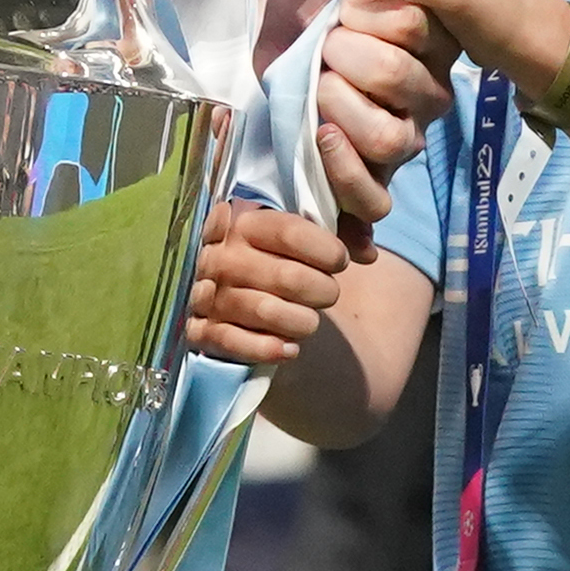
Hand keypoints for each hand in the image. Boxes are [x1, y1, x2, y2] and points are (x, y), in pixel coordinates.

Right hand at [186, 199, 350, 368]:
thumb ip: (341, 232)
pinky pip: (238, 344)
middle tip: (327, 295)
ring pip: (268, 313)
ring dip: (303, 323)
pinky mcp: (201, 330)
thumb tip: (368, 253)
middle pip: (287, 277)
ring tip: (309, 321)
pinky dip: (271, 349)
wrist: (235, 290)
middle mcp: (219, 256)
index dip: (327, 251)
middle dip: (322, 291)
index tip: (340, 261)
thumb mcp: (303, 233)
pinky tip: (289, 348)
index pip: (289, 232)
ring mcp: (206, 294)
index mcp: (241, 221)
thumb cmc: (277, 257)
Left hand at [255, 0, 453, 256]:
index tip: (344, 3)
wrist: (268, 54)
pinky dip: (346, 176)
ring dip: (342, 108)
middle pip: (404, 78)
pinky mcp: (371, 176)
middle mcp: (422, 88)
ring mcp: (400, 136)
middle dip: (350, 57)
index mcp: (424, 34)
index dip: (376, 12)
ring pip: (393, 137)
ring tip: (315, 89)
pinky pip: (377, 197)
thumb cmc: (304, 4)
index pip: (420, 25)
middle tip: (322, 47)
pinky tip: (320, 139)